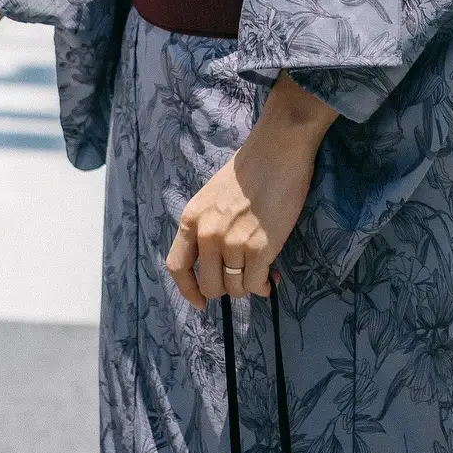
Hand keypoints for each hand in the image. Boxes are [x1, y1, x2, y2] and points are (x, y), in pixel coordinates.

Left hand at [165, 72, 335, 308]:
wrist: (275, 150)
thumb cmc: (247, 172)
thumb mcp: (212, 198)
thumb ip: (208, 228)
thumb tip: (218, 264)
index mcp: (191, 218)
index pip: (176, 266)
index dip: (187, 290)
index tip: (200, 301)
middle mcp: (207, 234)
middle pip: (209, 285)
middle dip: (227, 288)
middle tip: (242, 277)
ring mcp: (232, 242)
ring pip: (235, 289)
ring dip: (249, 286)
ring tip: (261, 273)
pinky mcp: (259, 248)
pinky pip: (256, 285)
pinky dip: (265, 285)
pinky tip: (272, 275)